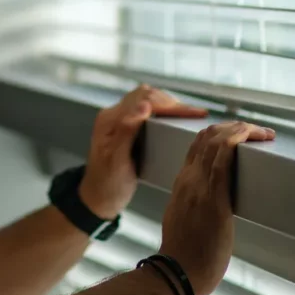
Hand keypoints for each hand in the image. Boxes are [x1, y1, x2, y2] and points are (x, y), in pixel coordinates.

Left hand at [79, 84, 209, 219]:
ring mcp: (121, 120)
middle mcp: (115, 114)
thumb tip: (145, 105)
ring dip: (169, 105)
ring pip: (148, 101)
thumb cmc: (107, 184)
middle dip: (171, 102)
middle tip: (195, 114)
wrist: (99, 199)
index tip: (193, 112)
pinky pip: (148, 112)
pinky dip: (165, 113)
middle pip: (146, 95)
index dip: (168, 103)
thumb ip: (127, 131)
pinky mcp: (128, 128)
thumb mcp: (116, 160)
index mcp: (110, 119)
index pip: (142, 99)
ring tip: (190, 115)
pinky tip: (177, 121)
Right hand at [159, 122, 274, 294]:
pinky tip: (249, 136)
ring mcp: (198, 186)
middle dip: (234, 127)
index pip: (197, 145)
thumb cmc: (184, 252)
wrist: (178, 271)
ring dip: (241, 129)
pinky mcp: (213, 198)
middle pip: (207, 136)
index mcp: (182, 183)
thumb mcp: (183, 218)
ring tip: (259, 132)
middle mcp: (188, 179)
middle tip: (255, 131)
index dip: (219, 132)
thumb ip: (193, 202)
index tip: (238, 132)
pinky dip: (237, 140)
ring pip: (216, 141)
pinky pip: (223, 159)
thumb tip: (210, 199)